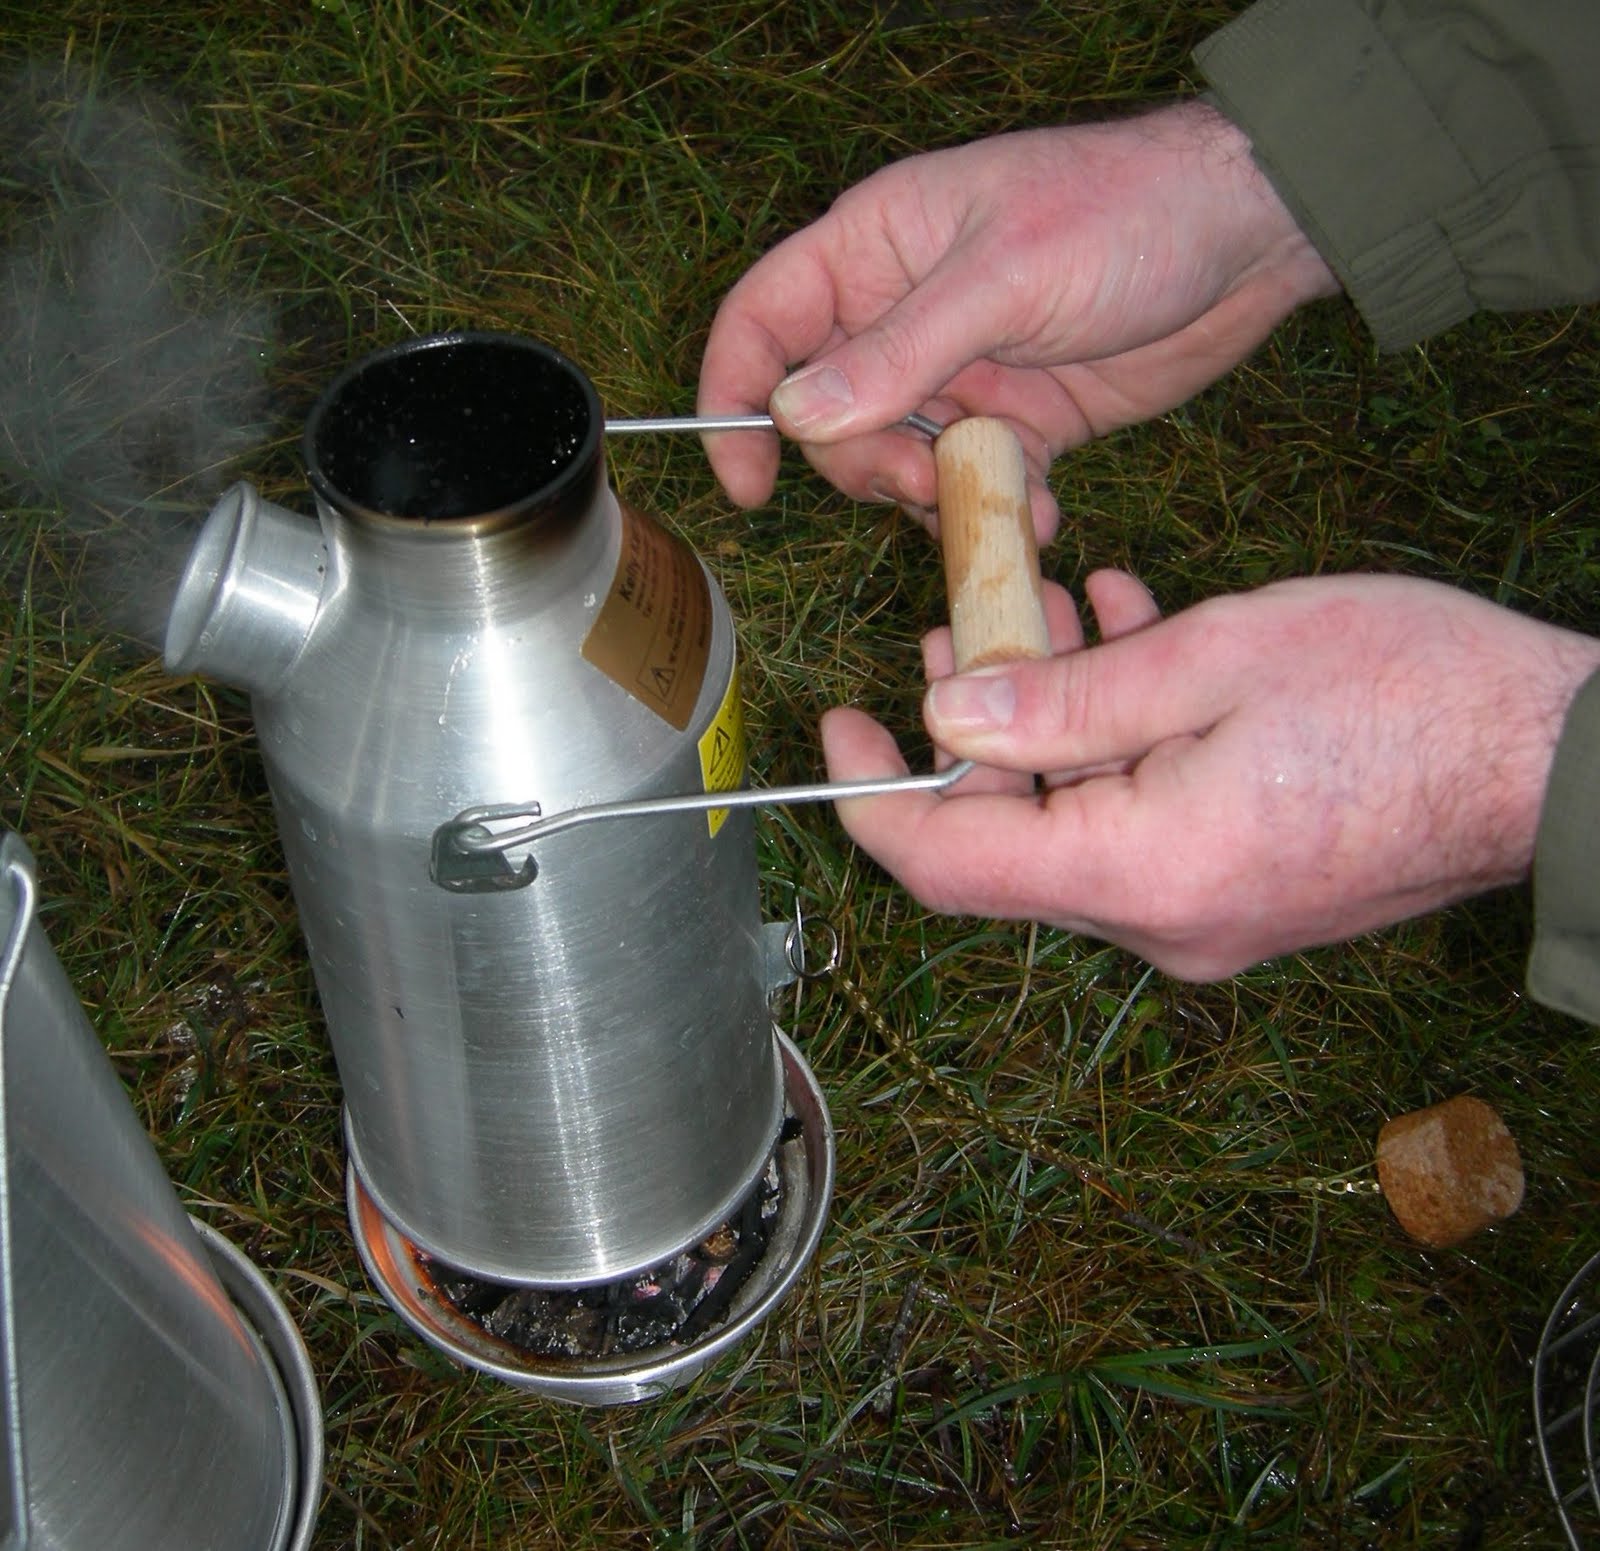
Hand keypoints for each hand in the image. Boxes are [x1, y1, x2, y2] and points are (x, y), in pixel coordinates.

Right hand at [698, 102, 1336, 537]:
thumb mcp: (1003, 276)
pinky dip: (995, 513)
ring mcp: (958, 374)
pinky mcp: (1016, 423)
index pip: (765, 322)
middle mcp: (902, 316)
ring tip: (1000, 497)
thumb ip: (899, 352)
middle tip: (928, 480)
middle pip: (827, 416)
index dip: (735, 398)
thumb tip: (794, 414)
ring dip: (931, 498)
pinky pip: (972, 487)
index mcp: (875, 248)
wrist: (1248, 239)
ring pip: (897, 462)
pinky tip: (1040, 515)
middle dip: (865, 465)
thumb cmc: (1123, 213)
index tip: (748, 482)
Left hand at [821, 573, 1599, 979]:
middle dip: (972, 734)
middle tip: (967, 627)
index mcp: (1142, 873)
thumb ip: (1064, 697)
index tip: (838, 723)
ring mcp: (1207, 917)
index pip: (949, 866)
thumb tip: (948, 718)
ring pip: (1074, 824)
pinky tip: (1129, 643)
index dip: (872, 796)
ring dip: (1048, 725)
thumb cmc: (1408, 691)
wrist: (1560, 758)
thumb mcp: (1212, 657)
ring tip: (1051, 611)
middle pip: (1008, 842)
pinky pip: (1140, 826)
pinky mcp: (1244, 894)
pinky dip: (1116, 745)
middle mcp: (1163, 921)